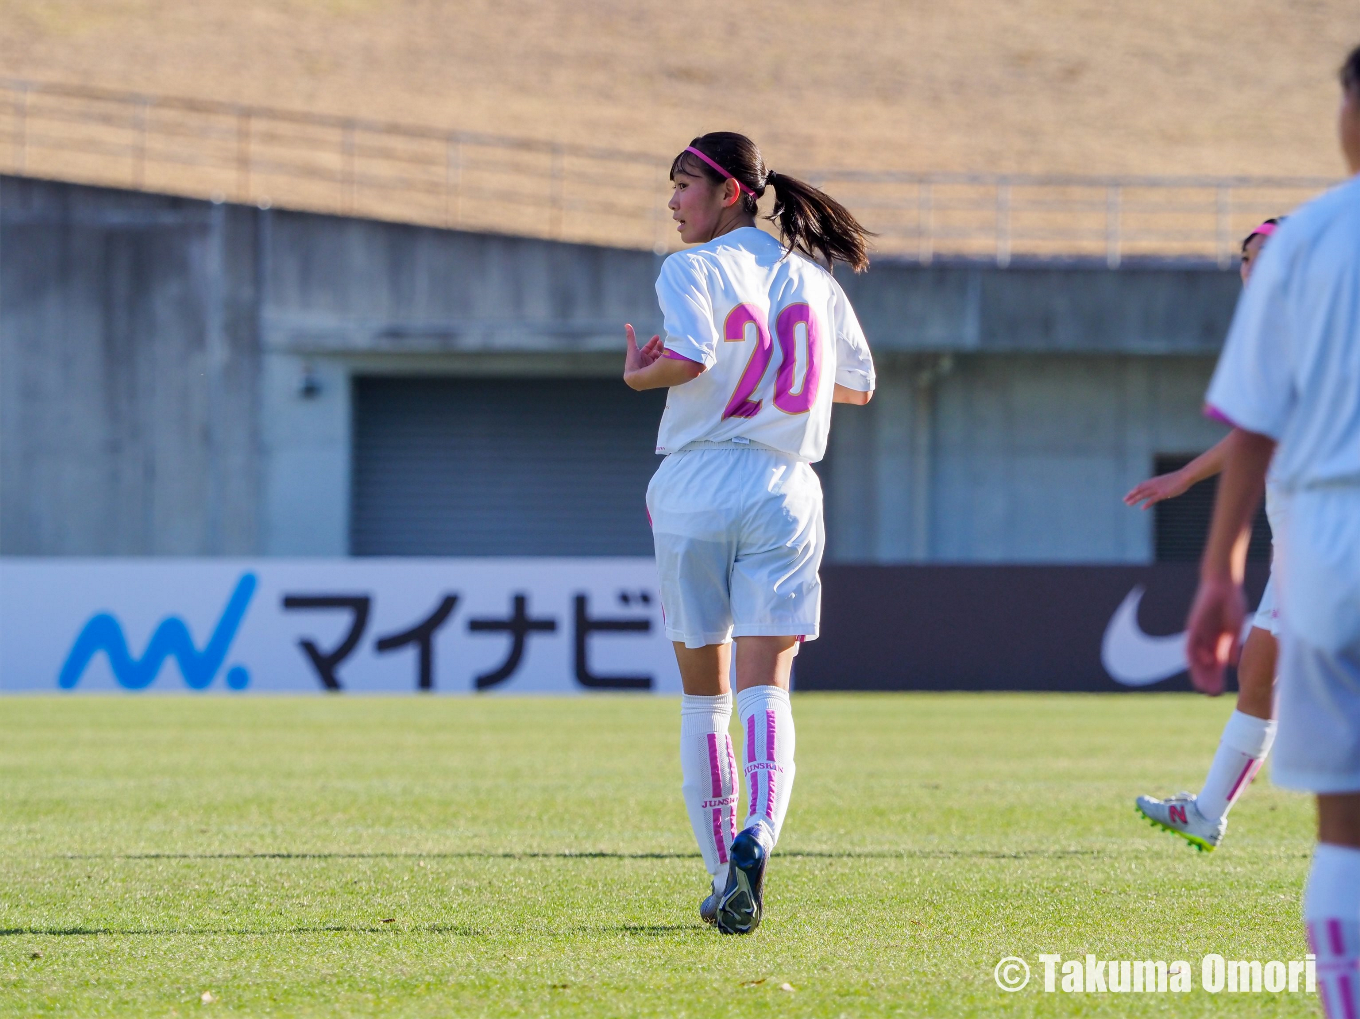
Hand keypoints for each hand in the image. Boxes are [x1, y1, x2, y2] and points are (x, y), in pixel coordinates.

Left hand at [624, 324, 663, 378]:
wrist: (639, 379)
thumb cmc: (634, 364)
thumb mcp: (633, 349)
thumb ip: (631, 337)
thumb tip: (626, 324)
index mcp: (638, 363)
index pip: (646, 351)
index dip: (651, 343)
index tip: (657, 336)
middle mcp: (645, 368)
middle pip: (652, 355)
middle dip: (656, 347)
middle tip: (661, 341)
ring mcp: (651, 373)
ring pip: (657, 360)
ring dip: (660, 352)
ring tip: (664, 347)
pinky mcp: (658, 376)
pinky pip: (661, 365)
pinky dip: (663, 359)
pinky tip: (665, 355)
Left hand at [1124, 470, 1189, 508]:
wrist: (1185, 476)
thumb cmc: (1178, 479)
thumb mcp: (1167, 481)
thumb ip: (1162, 485)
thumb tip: (1160, 491)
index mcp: (1154, 481)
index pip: (1141, 485)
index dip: (1134, 490)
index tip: (1128, 494)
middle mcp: (1154, 484)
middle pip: (1139, 489)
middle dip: (1131, 495)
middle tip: (1124, 500)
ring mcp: (1158, 489)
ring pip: (1143, 494)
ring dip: (1135, 499)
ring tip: (1128, 504)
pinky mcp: (1163, 493)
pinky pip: (1153, 499)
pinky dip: (1147, 503)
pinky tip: (1142, 508)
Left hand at [1185, 574, 1245, 695]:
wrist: (1222, 585)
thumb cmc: (1231, 604)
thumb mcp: (1233, 630)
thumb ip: (1231, 647)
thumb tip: (1231, 666)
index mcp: (1219, 643)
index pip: (1216, 666)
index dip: (1218, 679)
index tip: (1221, 693)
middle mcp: (1207, 641)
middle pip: (1206, 666)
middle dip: (1209, 680)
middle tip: (1213, 695)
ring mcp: (1199, 635)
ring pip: (1197, 659)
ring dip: (1200, 673)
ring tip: (1204, 687)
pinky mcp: (1193, 627)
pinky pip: (1192, 644)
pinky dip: (1196, 655)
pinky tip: (1204, 664)